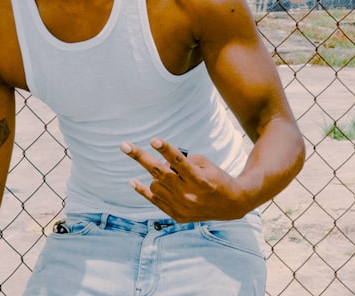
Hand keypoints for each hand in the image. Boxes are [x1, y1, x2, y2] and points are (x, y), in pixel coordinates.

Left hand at [120, 138, 243, 221]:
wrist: (230, 204)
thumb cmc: (216, 177)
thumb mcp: (205, 164)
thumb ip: (182, 161)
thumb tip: (160, 163)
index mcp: (199, 179)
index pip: (179, 162)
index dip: (166, 150)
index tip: (154, 140)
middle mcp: (189, 194)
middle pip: (159, 172)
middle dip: (140, 157)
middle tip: (124, 145)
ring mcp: (181, 207)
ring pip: (155, 184)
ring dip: (158, 175)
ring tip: (173, 176)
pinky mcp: (177, 215)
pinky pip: (154, 201)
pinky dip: (143, 190)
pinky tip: (132, 181)